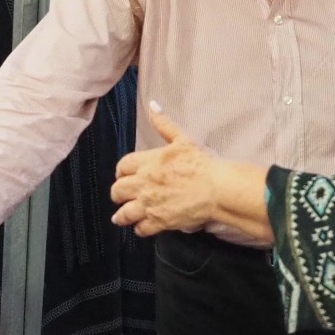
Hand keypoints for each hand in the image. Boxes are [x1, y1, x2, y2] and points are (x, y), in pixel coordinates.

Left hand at [112, 103, 271, 245]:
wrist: (216, 188)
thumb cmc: (201, 163)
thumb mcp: (182, 139)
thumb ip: (164, 124)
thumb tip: (153, 105)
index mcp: (147, 162)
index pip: (122, 166)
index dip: (121, 171)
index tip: (123, 175)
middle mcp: (143, 184)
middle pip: (117, 191)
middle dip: (118, 193)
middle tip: (121, 196)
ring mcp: (150, 204)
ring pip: (124, 214)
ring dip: (122, 215)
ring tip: (121, 217)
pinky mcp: (159, 221)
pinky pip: (141, 229)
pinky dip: (140, 228)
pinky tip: (143, 226)